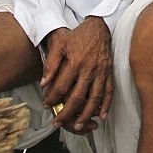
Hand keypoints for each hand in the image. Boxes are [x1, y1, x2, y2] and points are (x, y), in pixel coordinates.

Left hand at [41, 18, 114, 134]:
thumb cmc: (78, 36)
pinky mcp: (109, 72)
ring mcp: (101, 72)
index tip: (47, 104)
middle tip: (58, 123)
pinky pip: (109, 91)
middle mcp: (89, 69)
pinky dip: (106, 105)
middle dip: (67, 113)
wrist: (99, 27)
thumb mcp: (59, 44)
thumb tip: (44, 83)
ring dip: (86, 114)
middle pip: (78, 97)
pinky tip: (102, 115)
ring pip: (94, 98)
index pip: (62, 86)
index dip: (53, 98)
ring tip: (78, 126)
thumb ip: (51, 64)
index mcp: (75, 62)